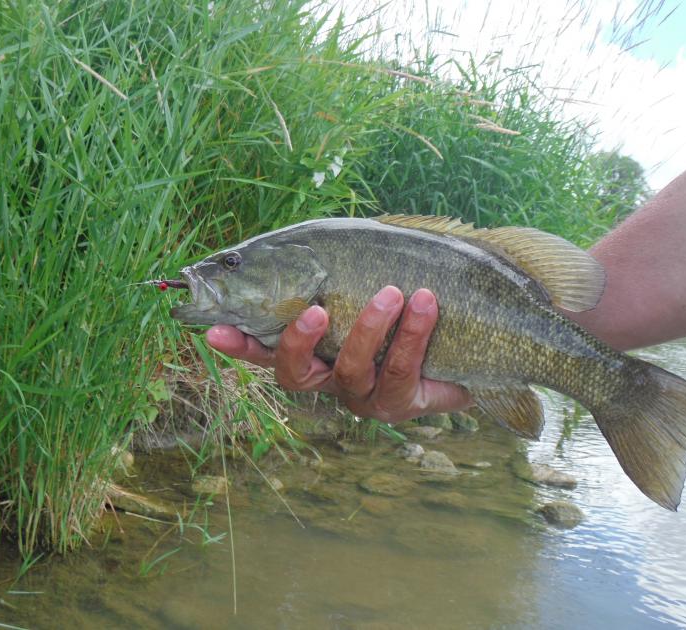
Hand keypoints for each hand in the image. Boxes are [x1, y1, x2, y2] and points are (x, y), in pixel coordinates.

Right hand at [205, 286, 471, 422]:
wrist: (471, 337)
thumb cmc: (405, 298)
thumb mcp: (366, 277)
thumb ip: (334, 267)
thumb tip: (299, 240)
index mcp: (314, 351)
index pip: (266, 351)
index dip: (239, 345)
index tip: (214, 330)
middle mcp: (330, 379)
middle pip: (295, 376)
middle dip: (299, 343)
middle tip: (317, 310)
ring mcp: (364, 395)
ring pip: (350, 370)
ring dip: (369, 328)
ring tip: (392, 293)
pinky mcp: (401, 402)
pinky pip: (400, 369)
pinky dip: (412, 333)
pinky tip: (426, 302)